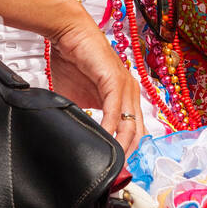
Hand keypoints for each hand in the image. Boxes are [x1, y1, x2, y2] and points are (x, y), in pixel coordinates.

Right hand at [48, 11, 144, 154]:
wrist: (69, 35)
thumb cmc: (74, 63)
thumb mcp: (79, 100)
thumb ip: (85, 118)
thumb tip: (80, 140)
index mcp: (126, 98)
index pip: (135, 131)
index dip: (127, 151)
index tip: (117, 168)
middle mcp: (131, 93)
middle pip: (137, 132)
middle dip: (127, 154)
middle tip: (115, 172)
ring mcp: (125, 86)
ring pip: (130, 123)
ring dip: (121, 145)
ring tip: (111, 161)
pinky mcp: (115, 79)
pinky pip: (115, 108)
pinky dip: (111, 125)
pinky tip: (105, 136)